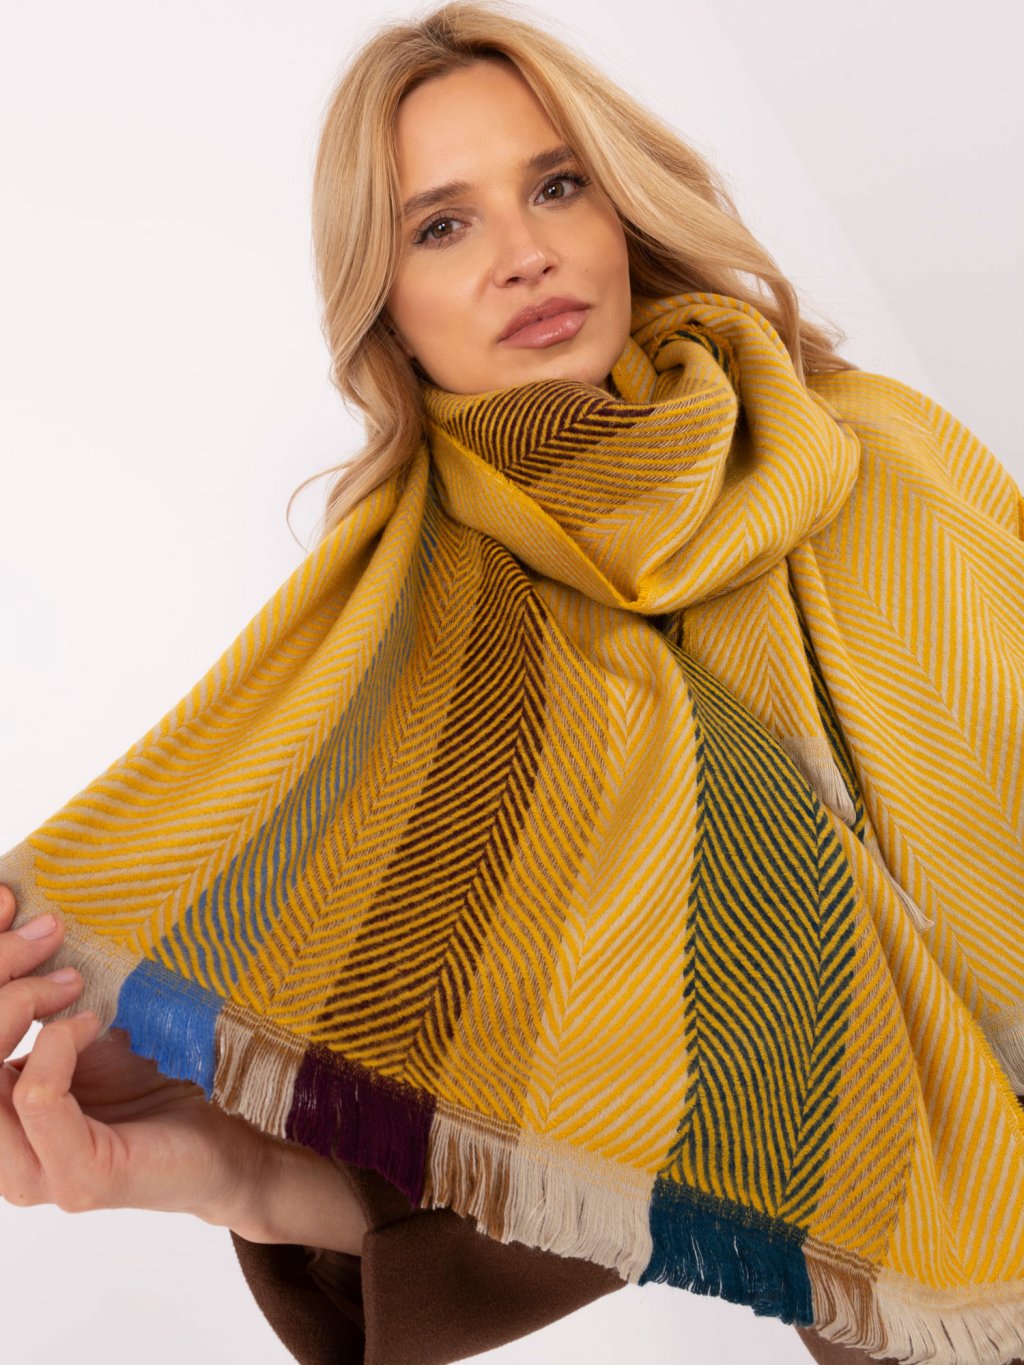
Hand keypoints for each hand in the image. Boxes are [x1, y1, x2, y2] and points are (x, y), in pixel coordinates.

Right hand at [0, 882, 268, 1229]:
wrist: (235, 1130)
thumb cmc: (160, 1072)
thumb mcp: (90, 1016)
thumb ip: (47, 990)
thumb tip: (21, 909)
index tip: (8, 900)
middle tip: (44, 930)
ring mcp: (31, 1171)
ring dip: (15, 1005)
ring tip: (70, 979)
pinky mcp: (77, 1178)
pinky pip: (36, 1099)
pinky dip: (57, 1046)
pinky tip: (91, 1023)